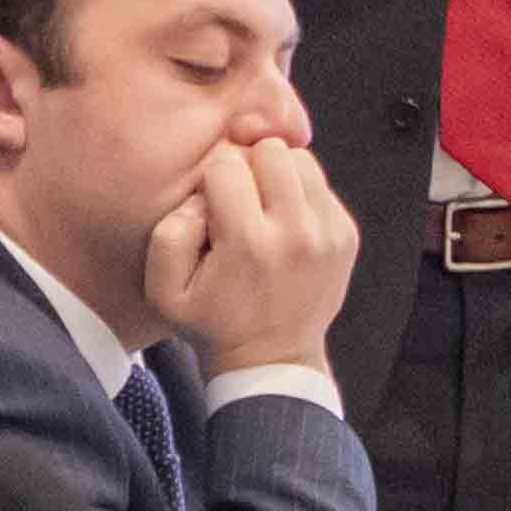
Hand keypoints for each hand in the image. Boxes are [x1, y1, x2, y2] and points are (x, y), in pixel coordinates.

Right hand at [141, 133, 359, 371]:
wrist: (271, 360)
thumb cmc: (214, 323)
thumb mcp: (164, 291)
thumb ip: (169, 233)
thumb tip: (202, 197)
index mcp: (248, 244)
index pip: (227, 165)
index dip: (212, 180)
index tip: (213, 209)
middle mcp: (295, 234)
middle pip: (271, 150)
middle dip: (249, 167)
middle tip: (240, 200)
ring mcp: (327, 234)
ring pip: (302, 159)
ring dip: (278, 176)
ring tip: (263, 209)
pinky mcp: (345, 235)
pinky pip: (321, 185)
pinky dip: (301, 196)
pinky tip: (285, 226)